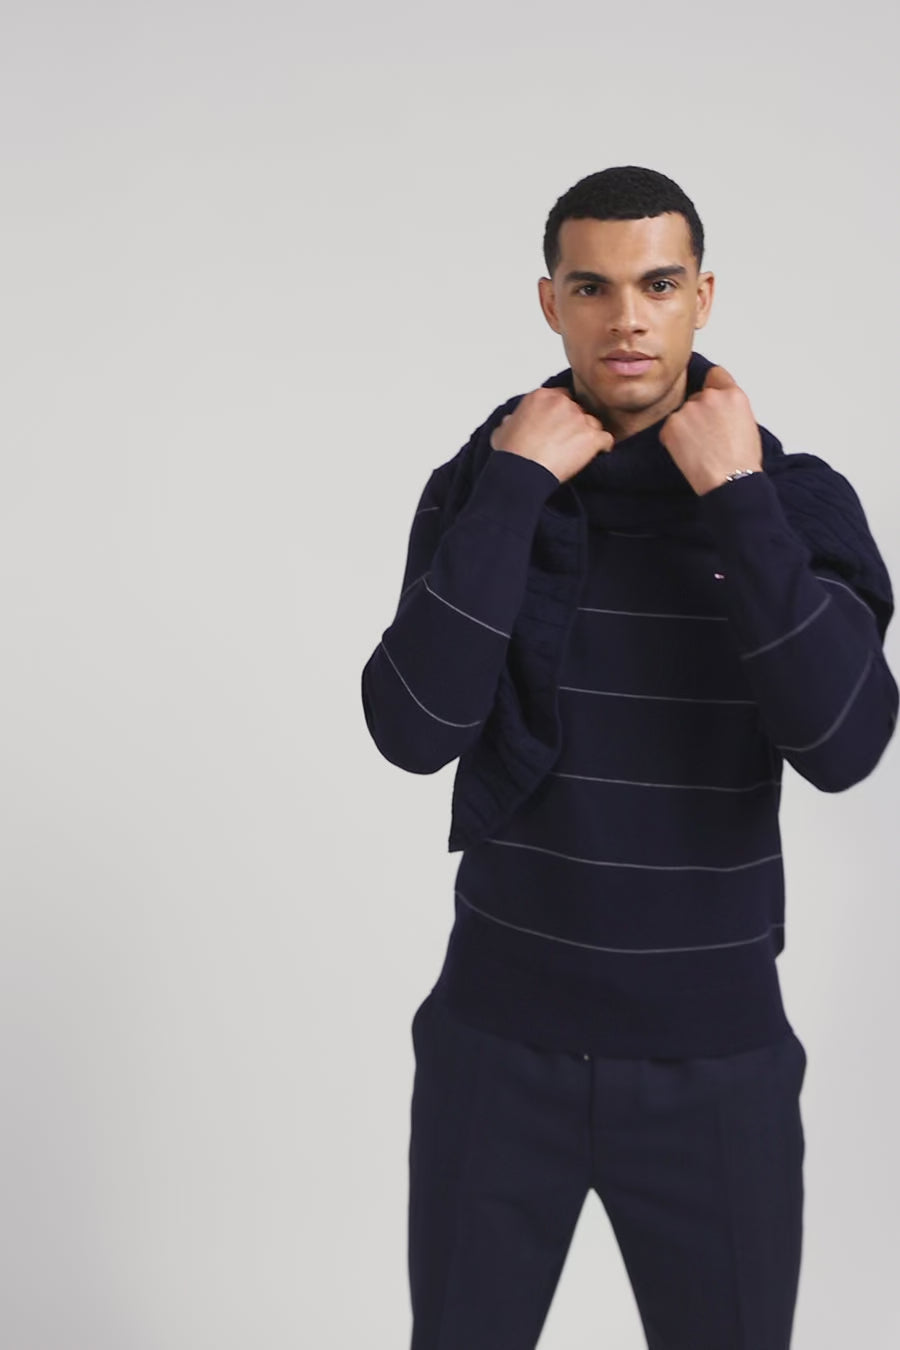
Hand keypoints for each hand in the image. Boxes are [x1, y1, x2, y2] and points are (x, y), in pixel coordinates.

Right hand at [491, 387, 613, 483]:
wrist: (522, 471)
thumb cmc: (511, 454)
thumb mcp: (502, 430)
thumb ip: (511, 421)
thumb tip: (511, 422)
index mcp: (541, 397)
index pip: (561, 397)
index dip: (561, 413)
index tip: (559, 425)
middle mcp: (562, 403)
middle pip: (578, 410)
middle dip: (574, 425)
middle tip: (567, 442)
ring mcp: (579, 419)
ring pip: (593, 423)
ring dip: (588, 435)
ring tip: (578, 452)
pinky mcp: (591, 436)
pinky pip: (606, 439)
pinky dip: (602, 448)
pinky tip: (595, 455)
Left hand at [658, 364, 763, 495]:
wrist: (730, 481)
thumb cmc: (742, 461)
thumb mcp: (747, 423)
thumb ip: (731, 408)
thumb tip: (720, 410)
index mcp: (733, 395)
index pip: (715, 375)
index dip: (712, 387)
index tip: (709, 396)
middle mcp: (710, 397)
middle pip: (697, 397)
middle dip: (699, 413)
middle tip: (707, 436)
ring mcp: (689, 410)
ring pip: (682, 413)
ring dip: (686, 426)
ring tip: (700, 448)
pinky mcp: (671, 425)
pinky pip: (669, 429)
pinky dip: (673, 440)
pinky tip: (688, 453)